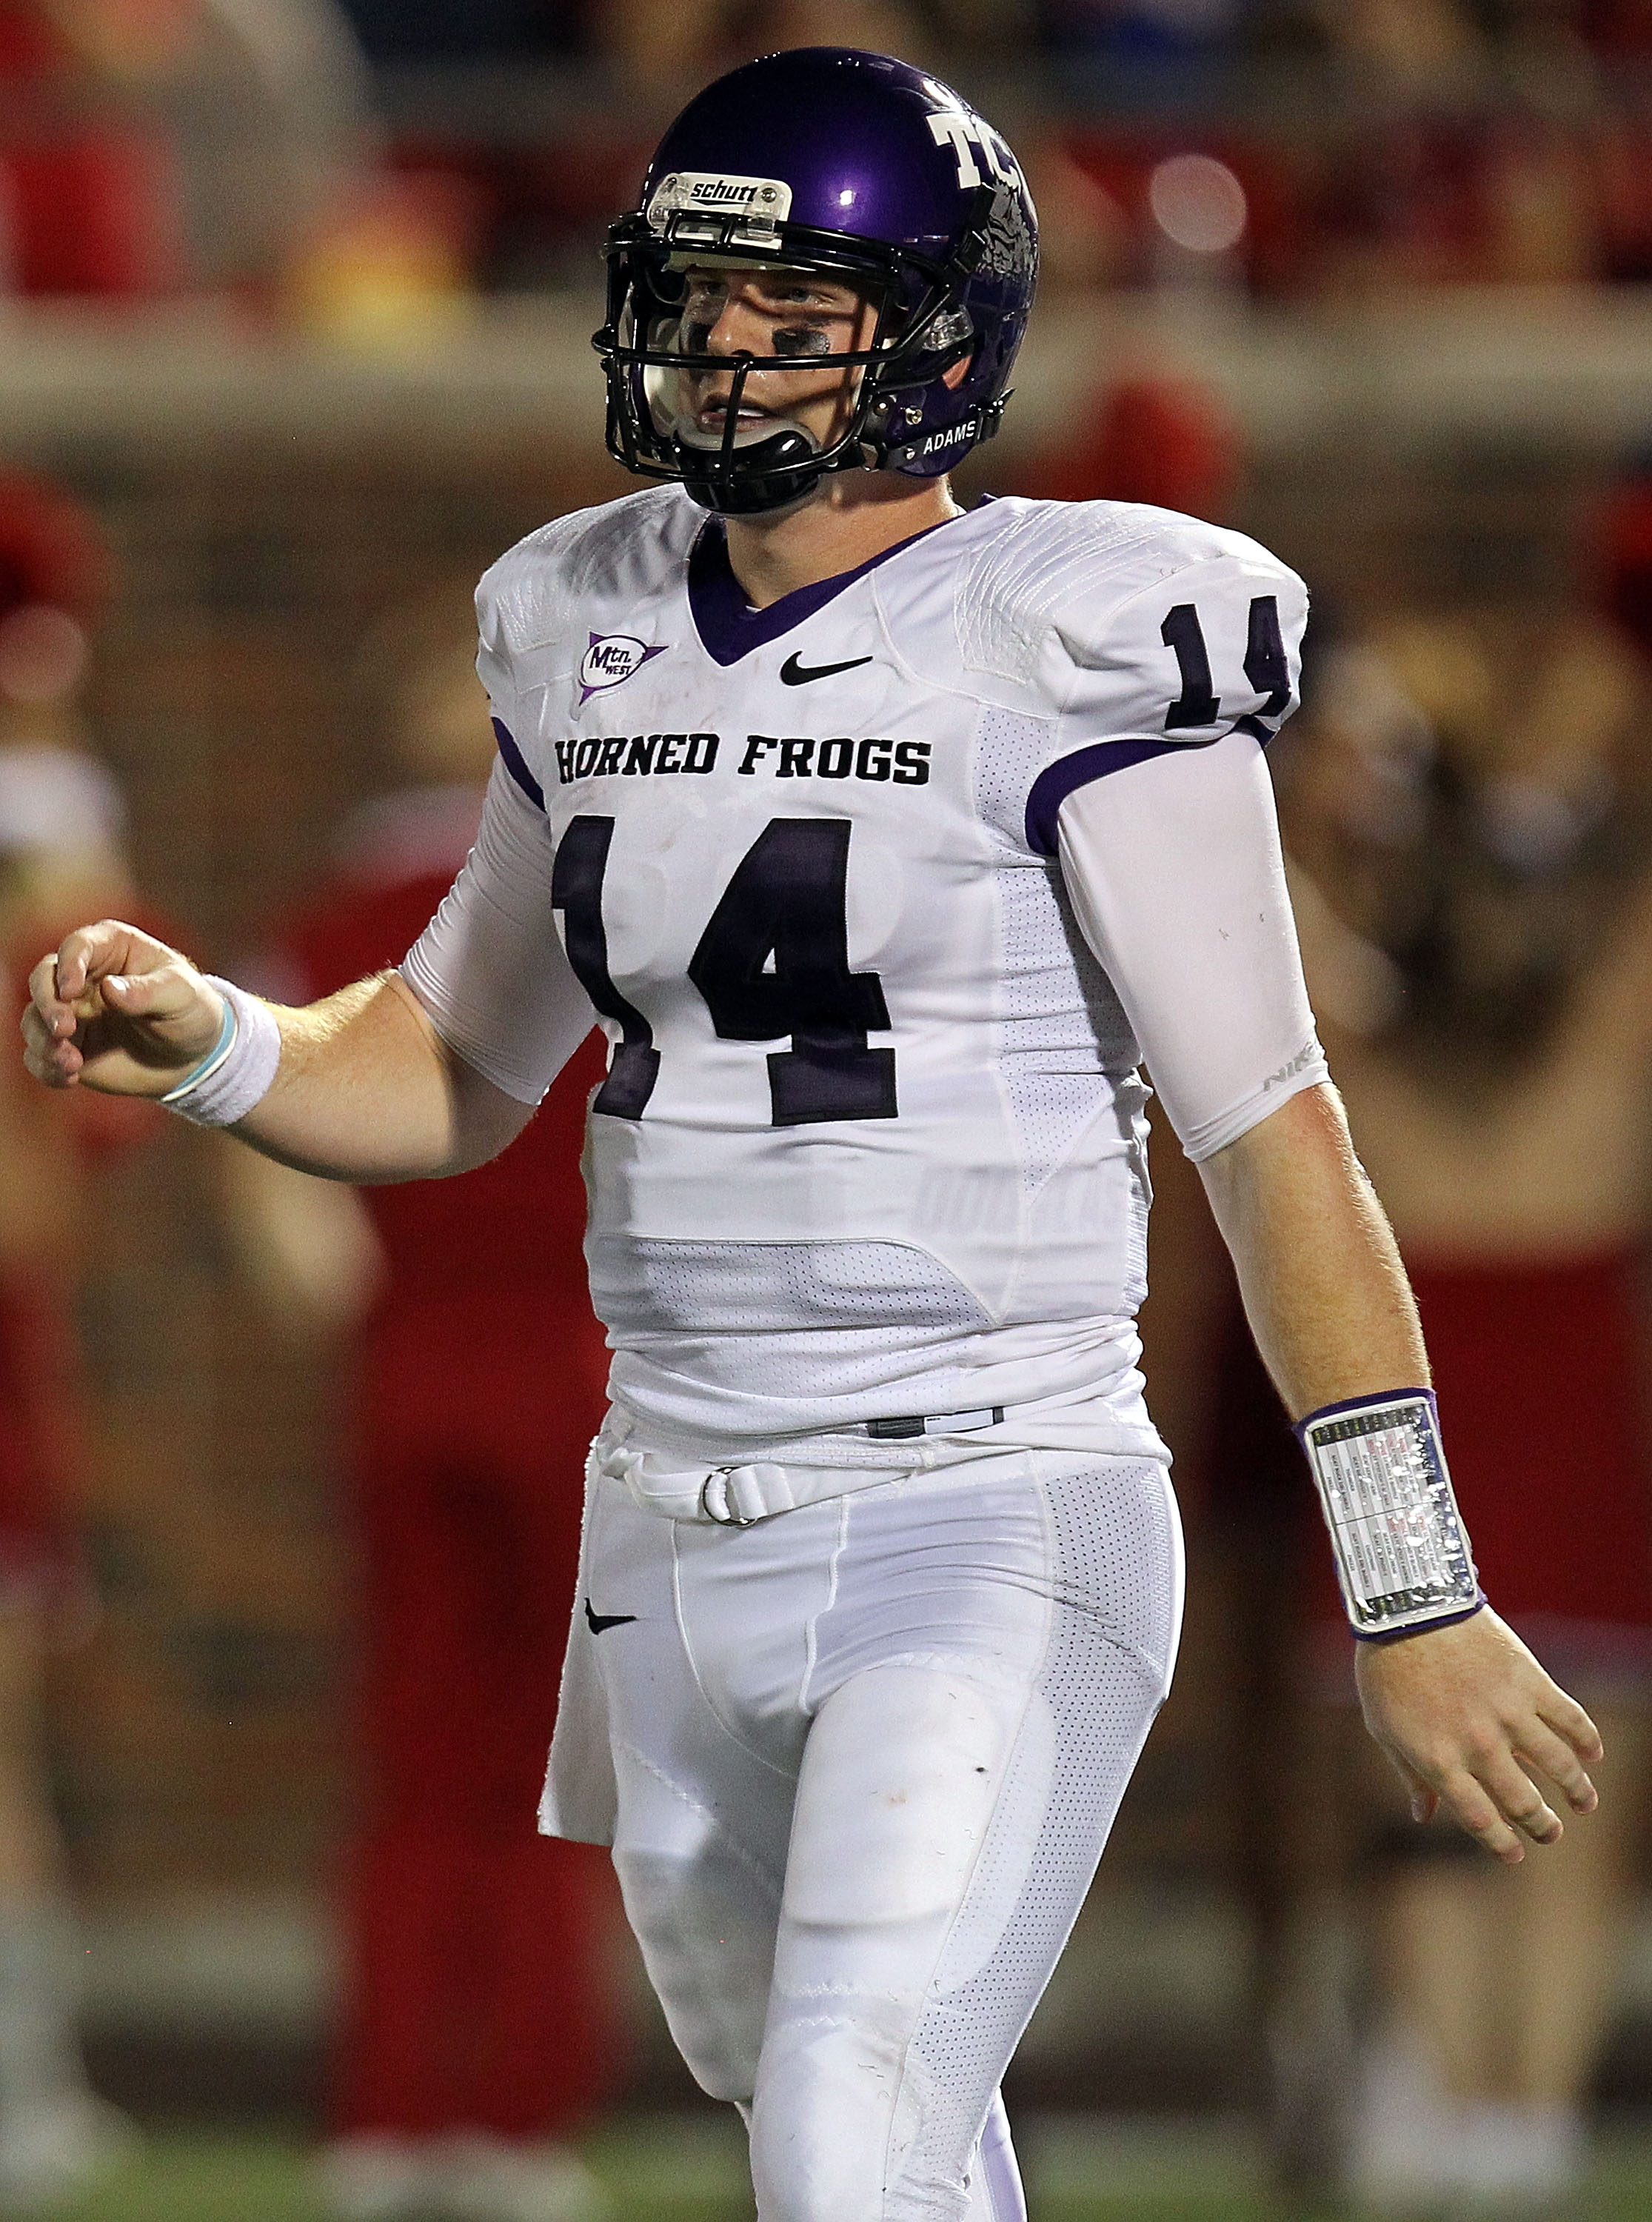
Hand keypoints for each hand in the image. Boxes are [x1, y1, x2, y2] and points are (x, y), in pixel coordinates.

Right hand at [21, 920, 223, 1098]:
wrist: (194, 1057)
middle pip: (43, 979)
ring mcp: (72, 1012)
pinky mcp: (68, 1046)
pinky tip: (69, 1077)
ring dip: (43, 1041)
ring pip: (34, 1019)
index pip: (77, 946)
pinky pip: (40, 1055)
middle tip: (64, 1029)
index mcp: (111, 948)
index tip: (70, 990)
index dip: (68, 966)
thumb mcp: (181, 996)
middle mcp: (83, 976)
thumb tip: (109, 988)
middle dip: (47, 1004)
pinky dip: (46, 1067)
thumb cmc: (191, 1011)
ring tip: (71, 1063)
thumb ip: (147, 992)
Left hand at [1356, 1606, 1601, 1862]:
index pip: (1479, 1818)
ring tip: (1584, 1802)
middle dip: (1542, 1825)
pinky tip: (1592, 1754)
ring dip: (1577, 1790)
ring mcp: (1507, 1713)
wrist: (1408, 1606)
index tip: (1515, 1853)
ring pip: (1558, 1766)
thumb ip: (1407, 1773)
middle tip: (1552, 1834)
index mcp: (1439, 1760)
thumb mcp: (1382, 1726)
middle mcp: (1478, 1745)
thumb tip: (1422, 1815)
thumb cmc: (1387, 1667)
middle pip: (1522, 1801)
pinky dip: (1586, 1739)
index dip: (1501, 1842)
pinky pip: (1569, 1718)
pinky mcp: (1529, 1681)